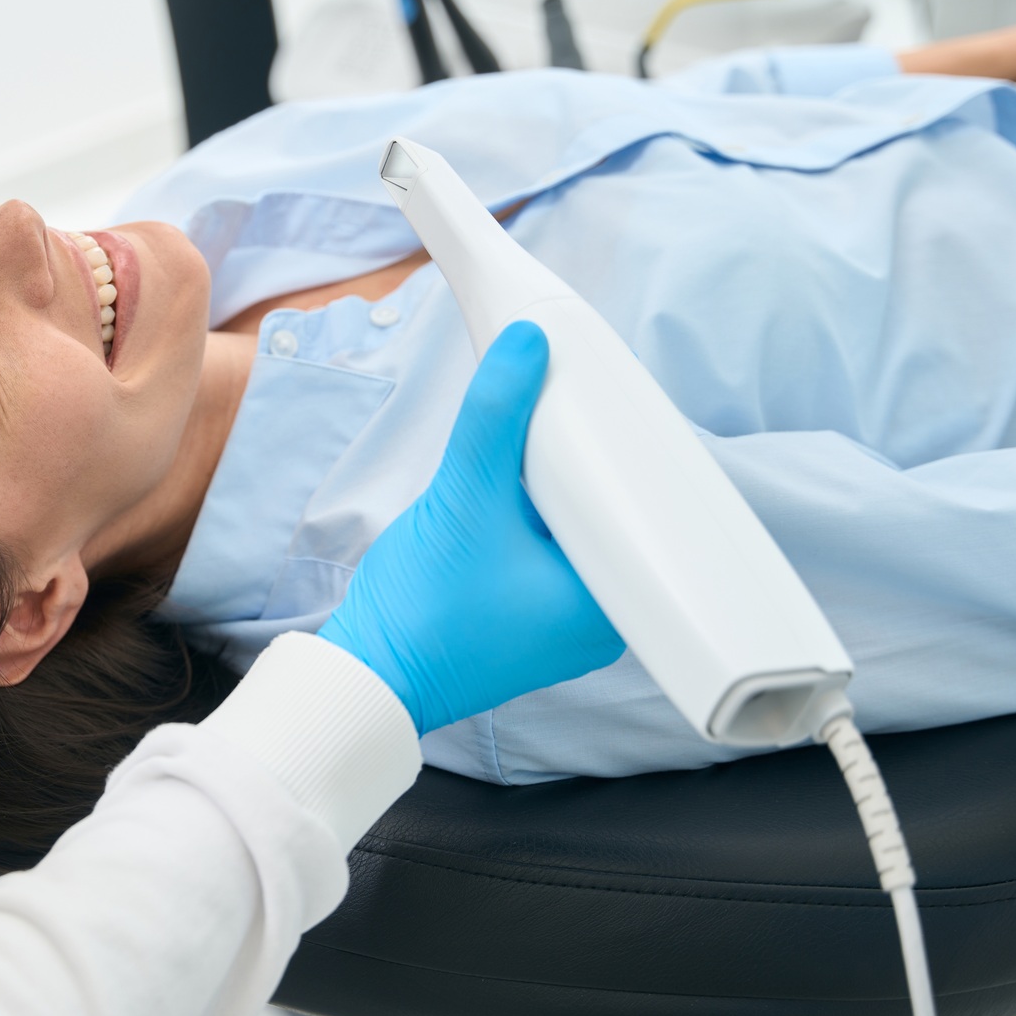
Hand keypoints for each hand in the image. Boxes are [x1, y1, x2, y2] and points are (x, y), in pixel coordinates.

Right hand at [320, 322, 624, 734]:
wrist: (368, 674)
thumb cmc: (423, 608)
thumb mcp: (464, 496)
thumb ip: (495, 415)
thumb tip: (527, 341)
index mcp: (607, 606)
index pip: (647, 512)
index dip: (633, 455)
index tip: (621, 406)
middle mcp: (599, 623)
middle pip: (612, 517)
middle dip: (591, 464)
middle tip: (579, 406)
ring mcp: (562, 625)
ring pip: (577, 532)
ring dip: (560, 489)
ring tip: (550, 432)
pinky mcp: (527, 619)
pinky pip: (549, 552)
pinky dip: (537, 517)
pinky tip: (520, 480)